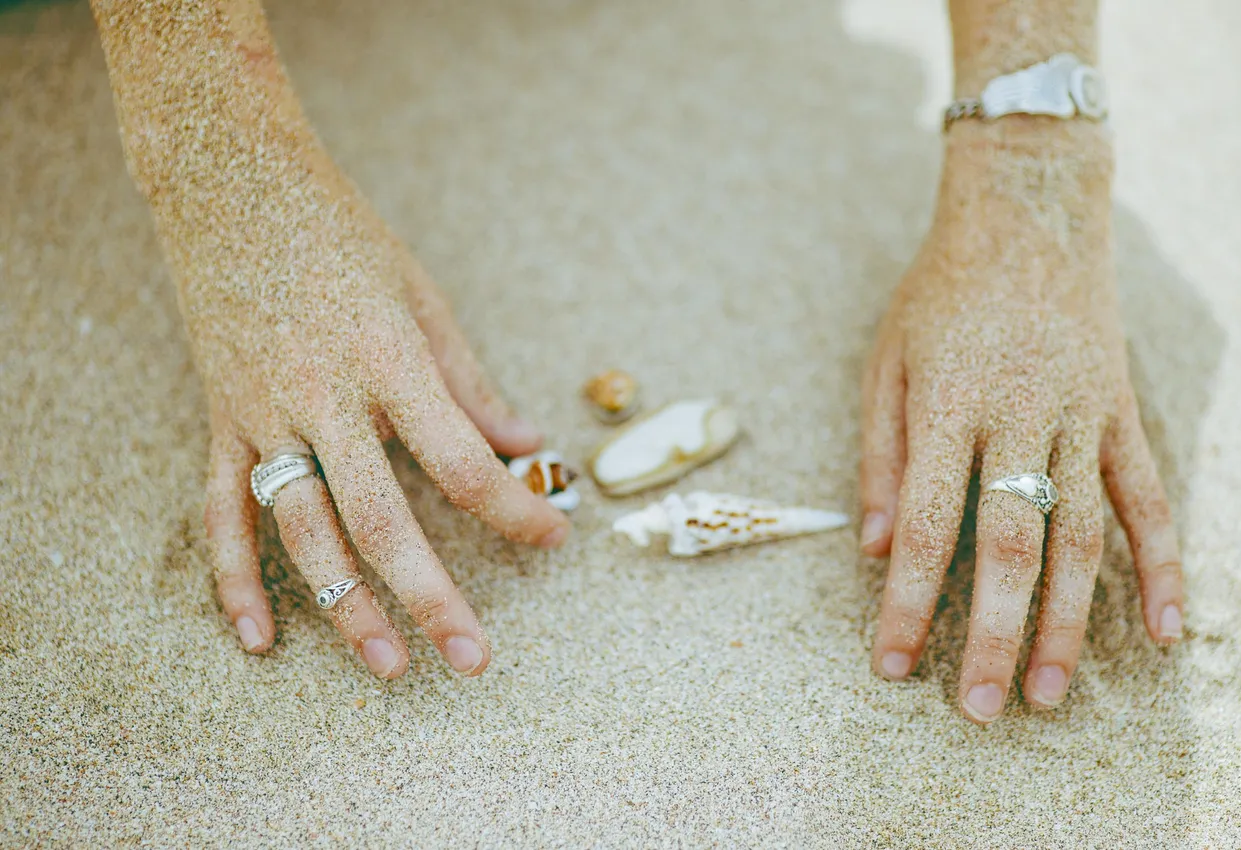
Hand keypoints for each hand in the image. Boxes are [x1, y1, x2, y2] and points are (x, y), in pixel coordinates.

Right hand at [180, 147, 569, 678]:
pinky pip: (222, 513)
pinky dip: (232, 579)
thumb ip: (469, 381)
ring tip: (387, 665)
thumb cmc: (340, 233)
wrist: (228, 182)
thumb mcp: (422, 295)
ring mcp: (264, 412)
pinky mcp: (222, 420)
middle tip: (472, 659)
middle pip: (381, 518)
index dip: (513, 508)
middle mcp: (323, 395)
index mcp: (387, 358)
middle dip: (431, 595)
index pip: (460, 459)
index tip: (553, 539)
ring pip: (303, 530)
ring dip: (345, 605)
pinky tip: (261, 639)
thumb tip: (525, 443)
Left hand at [858, 122, 1182, 722]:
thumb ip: (882, 453)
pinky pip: (1148, 498)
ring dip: (1066, 620)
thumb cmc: (940, 290)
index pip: (926, 522)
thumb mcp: (886, 358)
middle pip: (1007, 544)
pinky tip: (1166, 629)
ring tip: (1045, 692)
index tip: (889, 660)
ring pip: (1079, 535)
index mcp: (948, 402)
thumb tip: (876, 545)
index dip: (904, 599)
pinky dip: (1162, 564)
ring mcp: (1080, 415)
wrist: (1029, 210)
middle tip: (977, 708)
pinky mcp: (1122, 412)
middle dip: (989, 632)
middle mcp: (1019, 415)